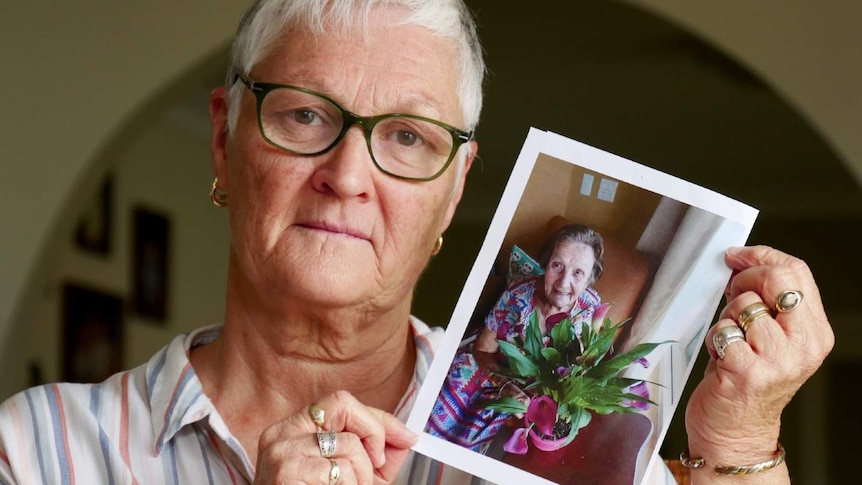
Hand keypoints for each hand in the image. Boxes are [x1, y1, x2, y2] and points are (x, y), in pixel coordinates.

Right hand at [254, 391, 417, 484]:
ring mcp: (282, 451)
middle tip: (377, 466)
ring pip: (348, 444)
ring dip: (362, 476)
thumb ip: (376, 453)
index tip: (404, 437)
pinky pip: (339, 470)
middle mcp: (283, 433)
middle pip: (343, 406)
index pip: (342, 402)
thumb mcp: (351, 474)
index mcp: (296, 429)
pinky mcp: (286, 472)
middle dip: (373, 435)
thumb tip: (405, 437)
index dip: (377, 419)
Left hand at [684, 246, 833, 472]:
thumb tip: (742, 260)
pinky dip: (713, 339)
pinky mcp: (746, 372)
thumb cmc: (747, 380)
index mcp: (815, 333)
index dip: (762, 256)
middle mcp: (803, 346)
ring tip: (730, 342)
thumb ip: (767, 302)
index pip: (796, 272)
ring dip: (726, 317)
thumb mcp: (770, 338)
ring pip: (744, 305)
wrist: (735, 431)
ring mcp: (777, 360)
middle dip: (745, 278)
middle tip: (731, 295)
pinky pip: (722, 330)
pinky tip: (720, 357)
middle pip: (776, 279)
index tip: (738, 255)